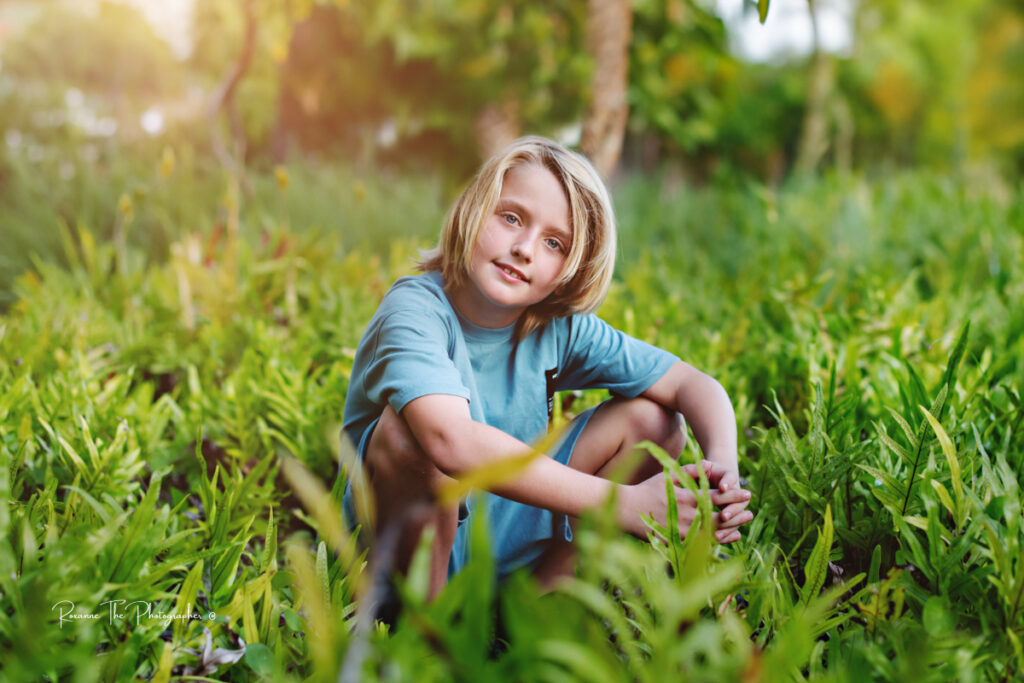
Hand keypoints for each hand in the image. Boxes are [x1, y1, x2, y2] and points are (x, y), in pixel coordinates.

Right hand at [616, 472, 751, 542]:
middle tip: (750, 513)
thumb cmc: (648, 490)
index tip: (747, 493)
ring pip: (712, 533)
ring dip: (729, 531)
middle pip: (719, 516)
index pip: (716, 496)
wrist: (626, 509)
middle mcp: (687, 515)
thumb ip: (690, 471)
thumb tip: (709, 466)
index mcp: (687, 497)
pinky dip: (713, 543)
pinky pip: (698, 546)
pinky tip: (723, 540)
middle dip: (736, 515)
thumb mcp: (669, 476)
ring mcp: (682, 531)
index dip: (734, 495)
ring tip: (741, 530)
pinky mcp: (676, 542)